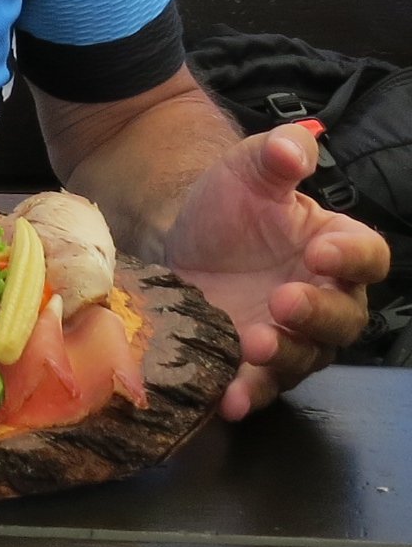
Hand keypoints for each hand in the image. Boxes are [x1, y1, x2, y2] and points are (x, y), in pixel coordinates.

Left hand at [162, 123, 390, 420]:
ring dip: (284, 357)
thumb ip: (278, 153)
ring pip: (306, 358)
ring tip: (253, 345)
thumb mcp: (250, 167)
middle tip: (282, 302)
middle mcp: (325, 299)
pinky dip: (247, 394)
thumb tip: (295, 148)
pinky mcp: (253, 364)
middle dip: (316, 314)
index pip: (367, 256)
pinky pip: (260, 387)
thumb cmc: (232, 203)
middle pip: (344, 319)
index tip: (318, 253)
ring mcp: (292, 337)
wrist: (179, 236)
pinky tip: (227, 398)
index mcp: (336, 247)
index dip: (350, 258)